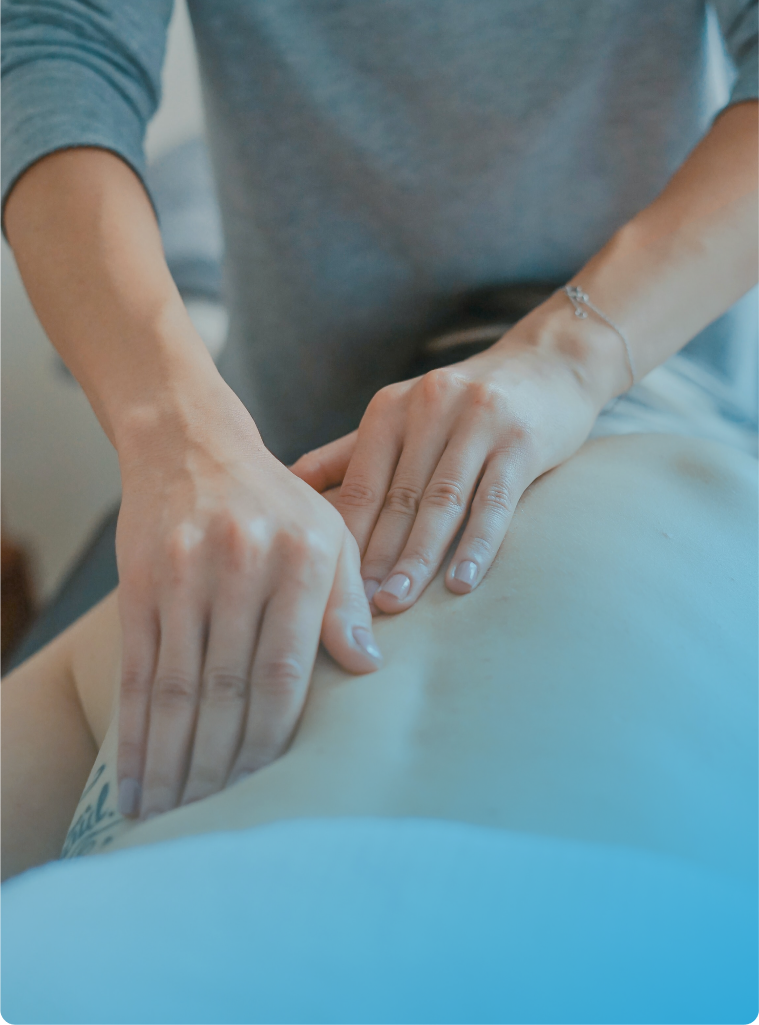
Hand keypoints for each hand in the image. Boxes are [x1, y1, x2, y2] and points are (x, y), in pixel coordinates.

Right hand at [114, 385, 380, 820]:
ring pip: (178, 688)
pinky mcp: (141, 583)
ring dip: (173, 761)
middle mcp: (243, 565)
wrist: (192, 445)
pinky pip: (138, 670)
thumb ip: (348, 601)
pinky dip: (135, 731)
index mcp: (303, 558)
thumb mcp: (331, 533)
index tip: (268, 789)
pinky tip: (135, 776)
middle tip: (214, 822)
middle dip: (220, 765)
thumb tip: (368, 669)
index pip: (287, 670)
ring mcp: (185, 574)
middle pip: (229, 688)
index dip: (273, 738)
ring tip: (171, 816)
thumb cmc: (276, 501)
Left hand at [291, 317, 605, 614]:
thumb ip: (349, 453)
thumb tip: (286, 484)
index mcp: (391, 408)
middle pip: (398, 498)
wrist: (549, 364)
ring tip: (397, 602)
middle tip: (356, 609)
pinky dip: (477, 544)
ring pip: (442, 501)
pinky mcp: (522, 440)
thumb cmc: (464, 404)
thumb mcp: (403, 416)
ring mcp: (478, 422)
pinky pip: (495, 500)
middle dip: (375, 557)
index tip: (327, 587)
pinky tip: (461, 581)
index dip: (344, 538)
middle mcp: (429, 408)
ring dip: (418, 557)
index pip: (360, 484)